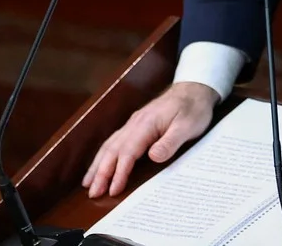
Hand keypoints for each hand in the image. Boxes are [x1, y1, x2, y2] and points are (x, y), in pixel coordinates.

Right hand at [82, 81, 218, 197]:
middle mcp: (135, 123)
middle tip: (93, 194)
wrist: (194, 88)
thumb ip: (170, 142)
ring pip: (110, 145)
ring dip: (98, 164)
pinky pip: (115, 141)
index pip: (128, 152)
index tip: (113, 190)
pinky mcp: (136, 125)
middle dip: (101, 172)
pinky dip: (104, 155)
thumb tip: (153, 157)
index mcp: (146, 124)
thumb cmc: (194, 108)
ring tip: (88, 183)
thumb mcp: (188, 126)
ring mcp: (134, 123)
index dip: (119, 172)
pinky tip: (100, 163)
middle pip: (113, 150)